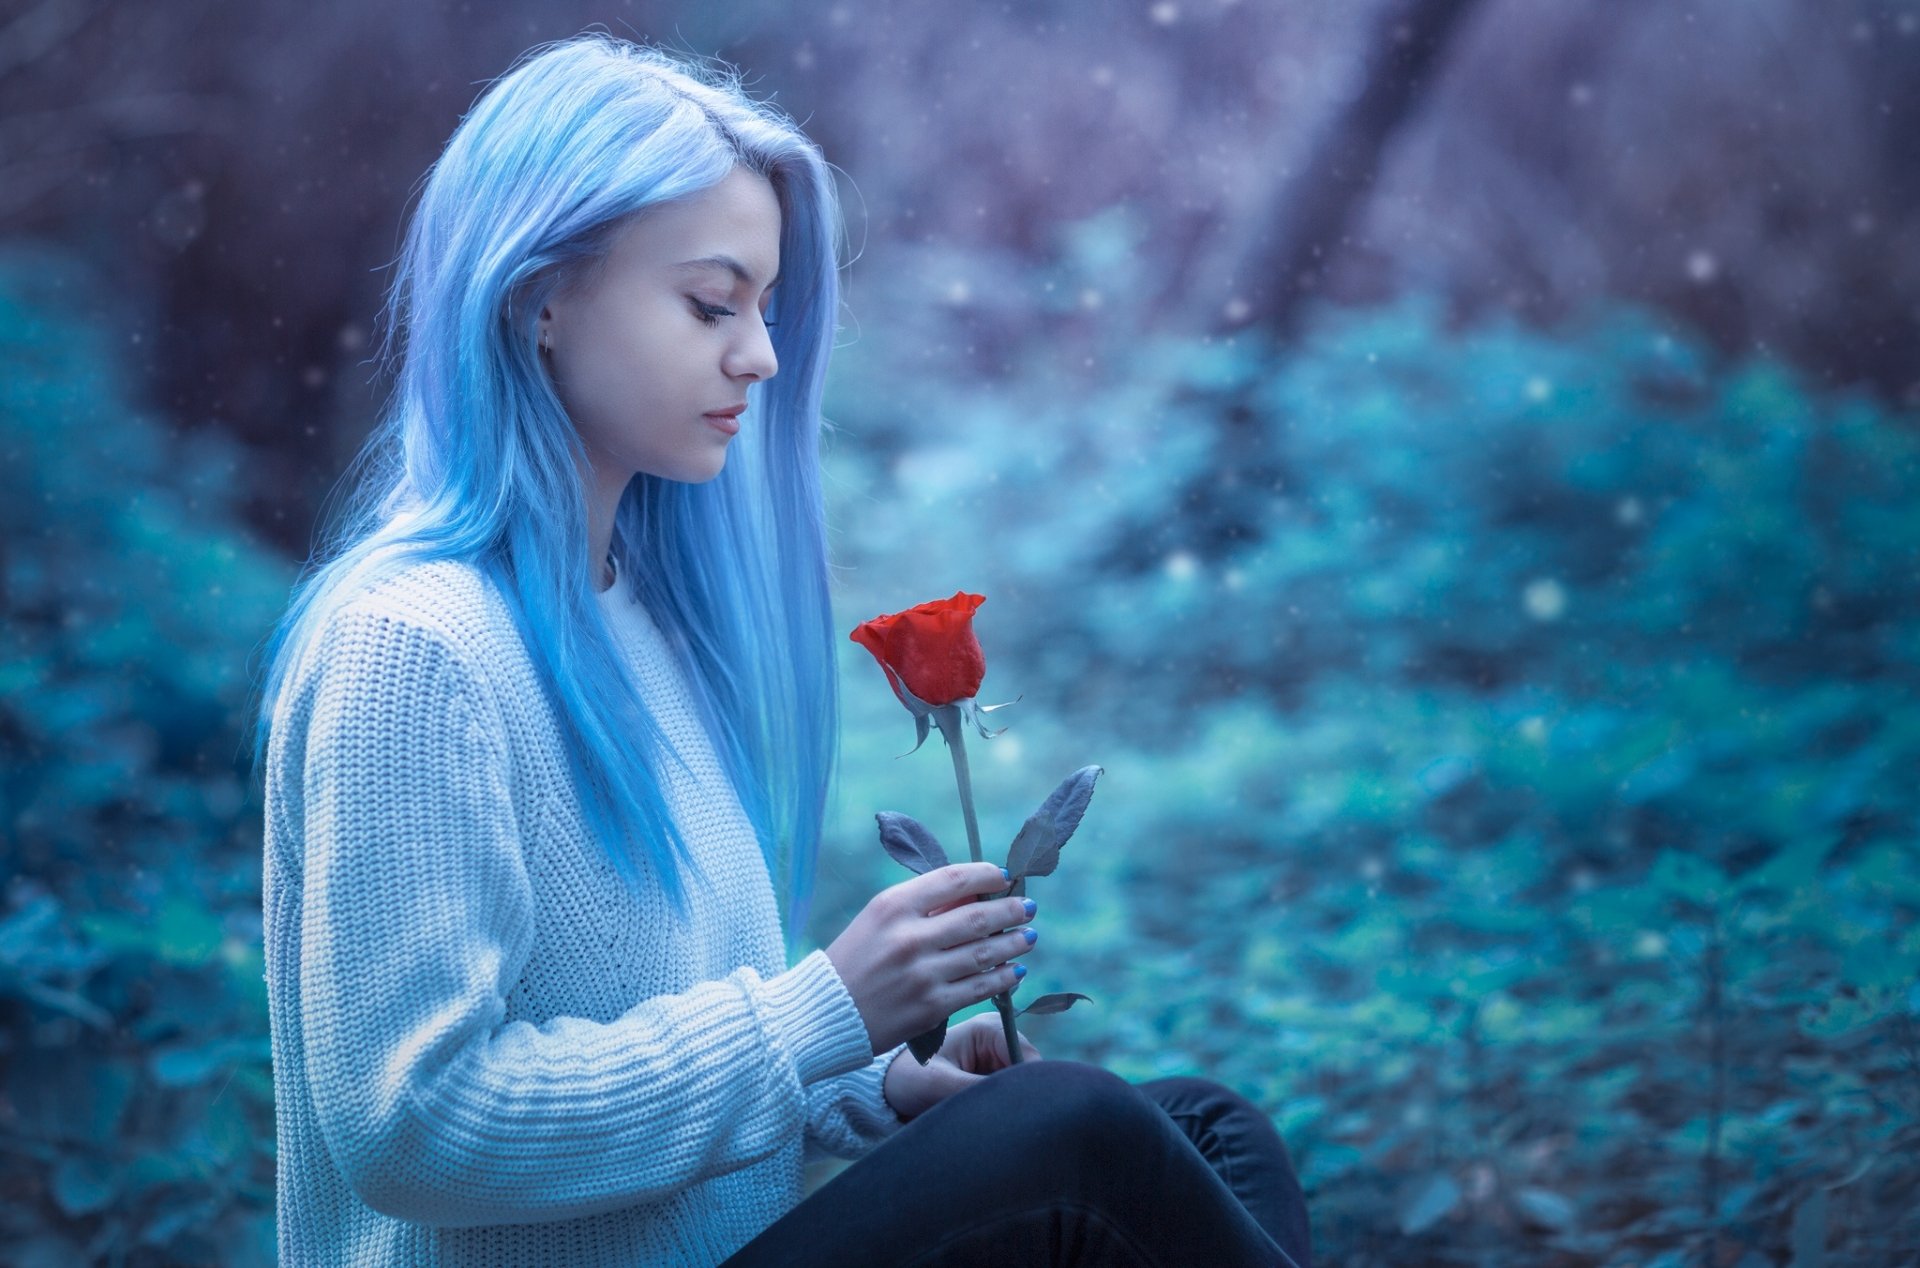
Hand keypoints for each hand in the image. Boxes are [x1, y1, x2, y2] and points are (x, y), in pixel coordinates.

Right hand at [826, 863, 1036, 1055]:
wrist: (826, 1012)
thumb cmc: (856, 960)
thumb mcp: (879, 919)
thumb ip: (923, 906)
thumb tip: (977, 895)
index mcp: (893, 906)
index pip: (952, 879)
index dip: (986, 874)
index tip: (1003, 876)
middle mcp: (909, 937)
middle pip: (976, 916)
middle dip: (1010, 910)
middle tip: (1028, 907)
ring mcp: (922, 974)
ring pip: (984, 953)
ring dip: (1014, 943)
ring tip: (1028, 937)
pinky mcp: (930, 1007)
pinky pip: (979, 987)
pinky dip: (1003, 977)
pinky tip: (1015, 971)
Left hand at [882, 1013, 1043, 1121]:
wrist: (887, 1089)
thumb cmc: (907, 1079)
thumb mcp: (939, 1086)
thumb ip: (979, 1090)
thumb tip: (1016, 1101)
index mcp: (988, 1027)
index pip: (1028, 1057)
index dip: (1027, 1085)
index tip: (1010, 1109)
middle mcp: (998, 1037)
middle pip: (1029, 1071)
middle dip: (1015, 1095)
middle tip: (990, 1114)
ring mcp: (996, 1055)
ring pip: (1020, 1085)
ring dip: (1005, 1102)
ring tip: (977, 1112)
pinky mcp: (992, 1073)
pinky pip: (1008, 1093)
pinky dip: (998, 1106)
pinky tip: (979, 1112)